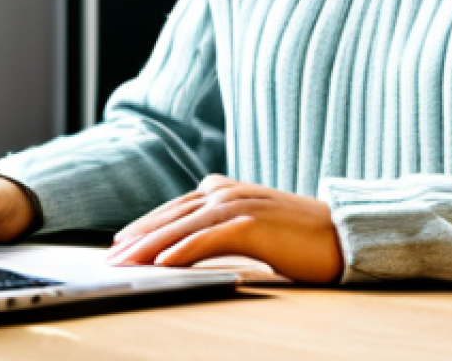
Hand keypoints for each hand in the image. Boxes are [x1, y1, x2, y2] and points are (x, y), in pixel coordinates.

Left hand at [105, 175, 342, 282]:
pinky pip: (208, 238)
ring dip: (151, 246)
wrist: (340, 234)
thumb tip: (186, 249)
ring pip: (182, 226)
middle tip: (111, 258)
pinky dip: (183, 250)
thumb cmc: (296, 237)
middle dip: (138, 237)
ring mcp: (238, 203)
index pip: (173, 208)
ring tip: (127, 264)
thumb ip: (220, 229)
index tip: (119, 244)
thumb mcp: (250, 228)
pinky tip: (163, 265)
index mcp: (223, 188)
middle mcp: (225, 190)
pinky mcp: (251, 223)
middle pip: (171, 215)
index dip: (143, 226)